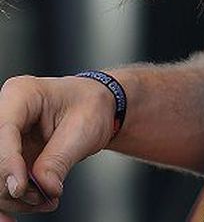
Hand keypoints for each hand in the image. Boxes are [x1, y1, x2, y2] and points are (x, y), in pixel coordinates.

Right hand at [0, 74, 116, 217]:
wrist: (96, 109)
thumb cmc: (91, 106)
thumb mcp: (82, 129)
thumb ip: (59, 159)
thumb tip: (43, 188)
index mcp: (20, 94)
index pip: (3, 130)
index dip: (7, 162)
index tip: (21, 188)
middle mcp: (5, 115)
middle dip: (12, 186)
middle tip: (42, 197)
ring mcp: (4, 140)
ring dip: (15, 199)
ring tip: (48, 200)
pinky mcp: (7, 160)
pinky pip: (2, 185)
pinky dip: (12, 203)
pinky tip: (31, 208)